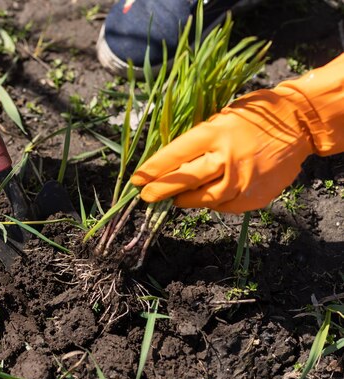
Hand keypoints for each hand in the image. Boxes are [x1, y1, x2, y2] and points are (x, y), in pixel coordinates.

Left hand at [131, 54, 343, 213]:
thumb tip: (170, 161)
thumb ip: (199, 139)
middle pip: (186, 179)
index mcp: (215, 132)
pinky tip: (206, 196)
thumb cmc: (254, 116)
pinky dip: (212, 202)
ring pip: (204, 198)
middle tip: (146, 196)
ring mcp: (242, 179)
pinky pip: (225, 205)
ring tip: (175, 198)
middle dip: (162, 189)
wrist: (300, 124)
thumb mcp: (221, 116)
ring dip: (185, 199)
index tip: (137, 179)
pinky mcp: (255, 196)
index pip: (175, 154)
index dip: (154, 168)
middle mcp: (227, 157)